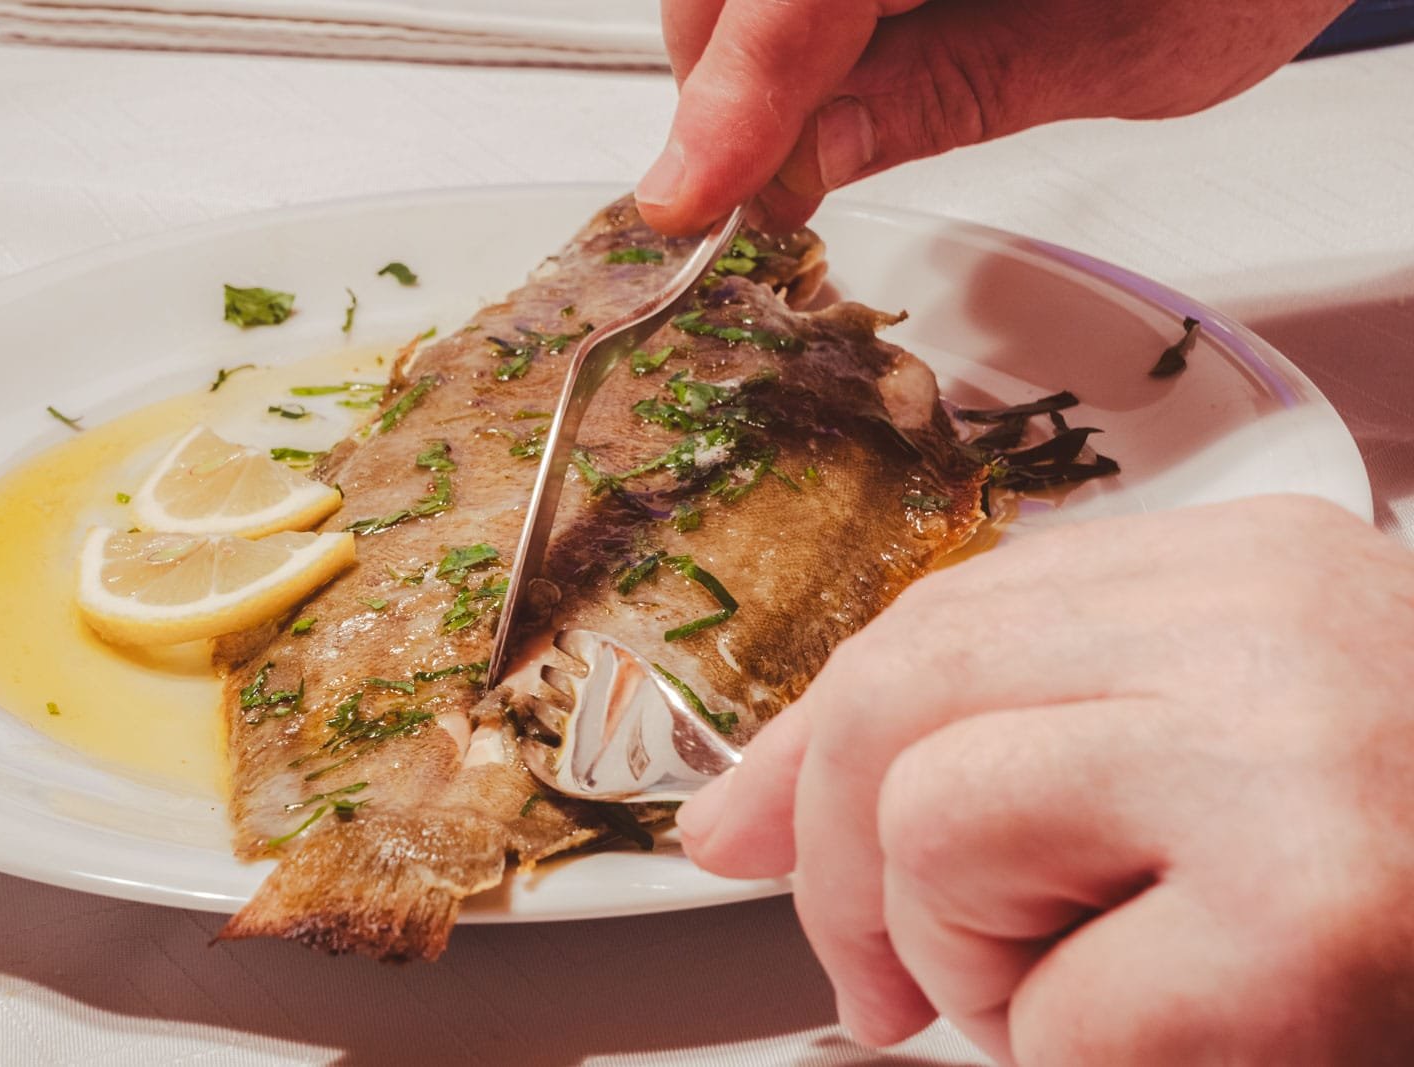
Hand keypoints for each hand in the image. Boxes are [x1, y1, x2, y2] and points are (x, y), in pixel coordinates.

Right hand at [638, 0, 1351, 232]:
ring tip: (802, 139)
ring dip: (748, 53)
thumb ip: (946, 93)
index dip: (730, 100)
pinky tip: (830, 70)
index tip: (687, 199)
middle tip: (761, 194)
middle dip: (725, 85)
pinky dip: (786, 22)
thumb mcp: (1124, 45)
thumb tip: (803, 163)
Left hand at [677, 494, 1413, 1063]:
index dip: (808, 740)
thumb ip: (1001, 740)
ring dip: (971, 967)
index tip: (735, 834)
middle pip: (905, 697)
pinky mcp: (1314, 919)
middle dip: (842, 868)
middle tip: (880, 985)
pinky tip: (1198, 1049)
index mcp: (1244, 568)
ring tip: (1103, 1003)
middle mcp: (1269, 625)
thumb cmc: (1391, 872)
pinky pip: (1057, 1011)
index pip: (942, 617)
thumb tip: (739, 821)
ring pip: (940, 833)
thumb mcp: (1205, 750)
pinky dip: (1078, 1060)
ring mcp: (1292, 758)